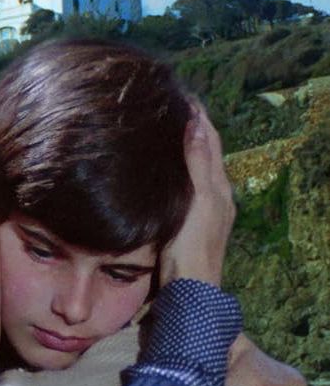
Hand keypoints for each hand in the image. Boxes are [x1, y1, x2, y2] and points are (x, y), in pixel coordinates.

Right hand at [160, 99, 235, 286]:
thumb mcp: (198, 201)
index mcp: (219, 187)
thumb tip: (197, 123)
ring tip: (168, 130)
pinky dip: (180, 168)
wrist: (189, 290)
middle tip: (173, 107)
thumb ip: (198, 164)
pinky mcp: (191, 222)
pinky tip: (166, 171)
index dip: (200, 117)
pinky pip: (188, 185)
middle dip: (193, 128)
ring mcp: (205, 210)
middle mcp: (216, 195)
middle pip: (206, 152)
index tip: (184, 95)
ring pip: (197, 169)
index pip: (211, 141)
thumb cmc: (192, 248)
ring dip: (186, 148)